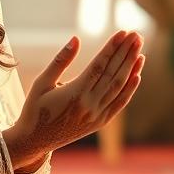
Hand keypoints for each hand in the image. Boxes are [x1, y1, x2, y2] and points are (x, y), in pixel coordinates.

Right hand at [2, 31, 143, 170]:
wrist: (34, 141)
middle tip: (136, 34)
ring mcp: (96, 115)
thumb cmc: (34, 109)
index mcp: (74, 93)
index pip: (99, 65)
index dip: (112, 48)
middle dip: (126, 52)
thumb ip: (60, 61)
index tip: (122, 32)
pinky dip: (129, 89)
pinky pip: (119, 104)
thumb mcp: (42, 82)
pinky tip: (137, 75)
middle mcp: (89, 105)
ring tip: (139, 48)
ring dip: (131, 67)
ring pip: (118, 87)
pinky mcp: (100, 123)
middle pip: (113, 73)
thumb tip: (76, 39)